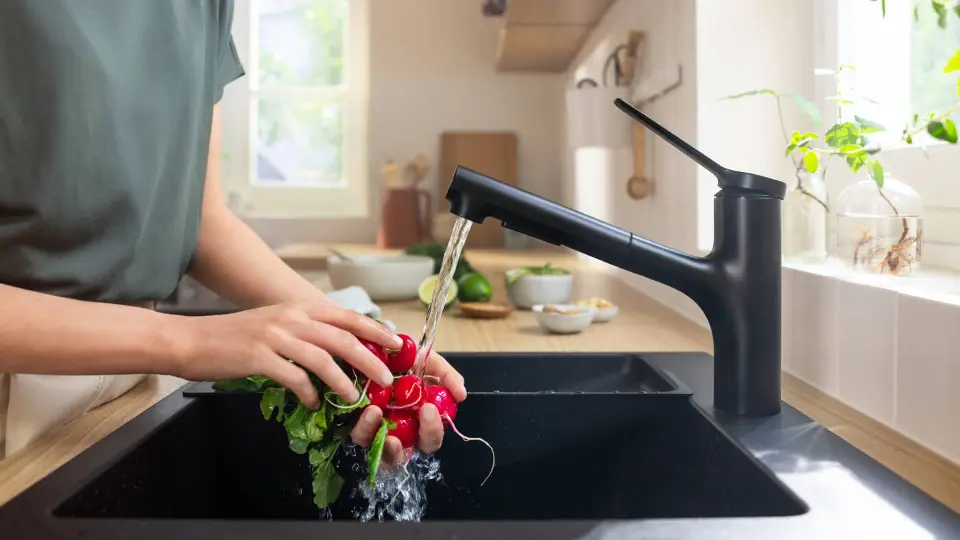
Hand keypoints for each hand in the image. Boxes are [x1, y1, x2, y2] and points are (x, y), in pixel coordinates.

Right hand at [173, 303, 399, 406]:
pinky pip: (295, 378)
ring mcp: (276, 336)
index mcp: (298, 308)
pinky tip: (312, 404)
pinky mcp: (260, 357)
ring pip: (323, 359)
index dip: (374, 330)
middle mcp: (291, 318)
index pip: (346, 317)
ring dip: (343, 382)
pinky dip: (309, 394)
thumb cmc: (234, 335)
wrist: (192, 340)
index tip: (396, 344)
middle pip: (343, 338)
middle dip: (370, 360)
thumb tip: (335, 348)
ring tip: (353, 398)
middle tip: (386, 379)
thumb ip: (304, 330)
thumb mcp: (275, 323)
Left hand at [350, 350, 465, 467]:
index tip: (430, 408)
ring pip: (385, 452)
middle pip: (414, 450)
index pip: (431, 437)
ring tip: (381, 415)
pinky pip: (362, 438)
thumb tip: (461, 394)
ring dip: (387, 442)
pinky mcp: (359, 427)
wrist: (369, 347)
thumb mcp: (426, 359)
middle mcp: (401, 430)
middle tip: (423, 411)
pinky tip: (370, 411)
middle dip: (420, 435)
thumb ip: (446, 375)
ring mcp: (379, 431)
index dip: (433, 429)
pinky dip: (366, 428)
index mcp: (419, 418)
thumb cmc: (400, 357)